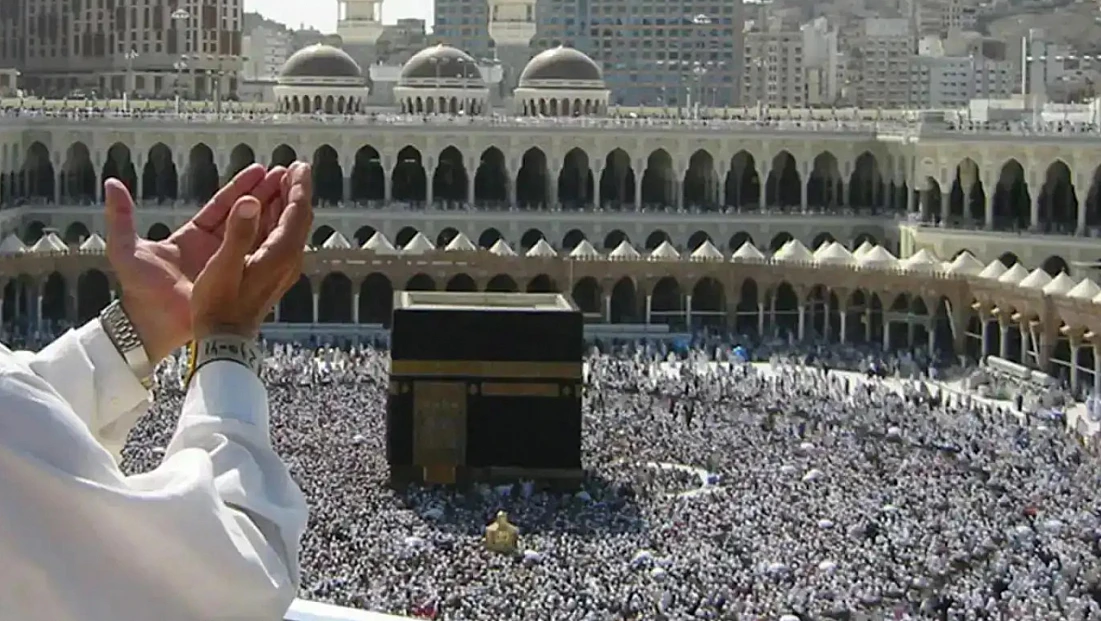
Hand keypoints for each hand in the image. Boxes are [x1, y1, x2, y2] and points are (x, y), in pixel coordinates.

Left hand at [103, 164, 287, 361]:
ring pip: (257, 233)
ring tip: (295, 192)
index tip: (261, 170)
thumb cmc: (138, 292)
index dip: (241, 187)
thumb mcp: (126, 249)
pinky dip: (276, 241)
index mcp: (192, 237)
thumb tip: (112, 183)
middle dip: (266, 193)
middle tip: (286, 173)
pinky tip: (293, 227)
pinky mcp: (239, 282)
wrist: (153, 328)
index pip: (221, 206)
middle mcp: (215, 249)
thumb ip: (121, 217)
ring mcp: (229, 265)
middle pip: (245, 214)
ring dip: (276, 213)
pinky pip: (261, 258)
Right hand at [192, 163, 312, 339]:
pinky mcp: (272, 274)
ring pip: (290, 228)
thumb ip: (238, 232)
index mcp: (280, 255)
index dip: (298, 187)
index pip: (297, 212)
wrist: (224, 341)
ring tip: (281, 182)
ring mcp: (282, 268)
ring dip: (286, 204)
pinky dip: (277, 219)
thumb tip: (253, 201)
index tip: (299, 166)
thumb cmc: (218, 306)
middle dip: (295, 191)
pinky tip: (266, 212)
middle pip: (298, 218)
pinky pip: (280, 239)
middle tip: (292, 169)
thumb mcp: (223, 267)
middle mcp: (287, 260)